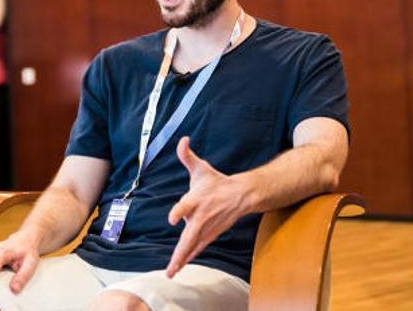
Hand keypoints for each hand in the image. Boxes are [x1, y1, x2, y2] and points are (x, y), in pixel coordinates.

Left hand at [165, 137, 250, 277]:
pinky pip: (197, 247)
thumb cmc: (216, 182)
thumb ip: (187, 155)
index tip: (173, 219)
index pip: (186, 206)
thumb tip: (183, 140)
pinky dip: (189, 257)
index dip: (179, 212)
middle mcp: (201, 217)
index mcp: (197, 199)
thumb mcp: (201, 168)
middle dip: (181, 250)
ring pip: (192, 245)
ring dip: (182, 259)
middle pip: (189, 235)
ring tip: (171, 272)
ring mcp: (206, 228)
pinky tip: (179, 266)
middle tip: (172, 263)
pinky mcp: (210, 234)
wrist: (241, 195)